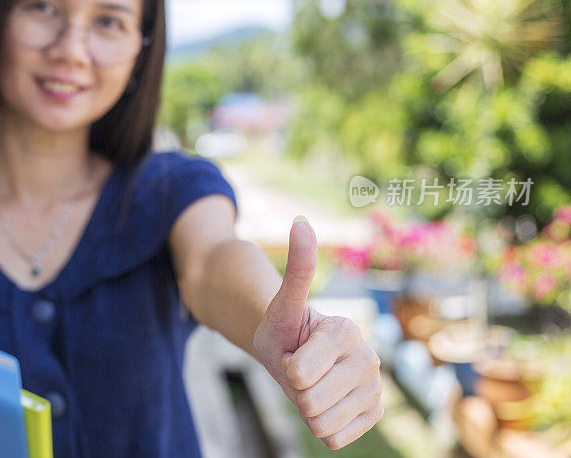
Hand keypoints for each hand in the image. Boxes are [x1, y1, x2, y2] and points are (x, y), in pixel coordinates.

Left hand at [253, 216, 383, 449]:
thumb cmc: (284, 328)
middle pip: (309, 402)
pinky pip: (335, 439)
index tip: (293, 351)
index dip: (285, 366)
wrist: (294, 352)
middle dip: (295, 390)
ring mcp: (375, 388)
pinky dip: (322, 426)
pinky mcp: (374, 413)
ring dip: (307, 409)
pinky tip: (326, 402)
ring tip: (311, 384)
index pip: (297, 374)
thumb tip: (302, 220)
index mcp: (346, 332)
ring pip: (321, 423)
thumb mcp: (282, 303)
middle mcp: (369, 359)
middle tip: (300, 369)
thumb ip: (296, 267)